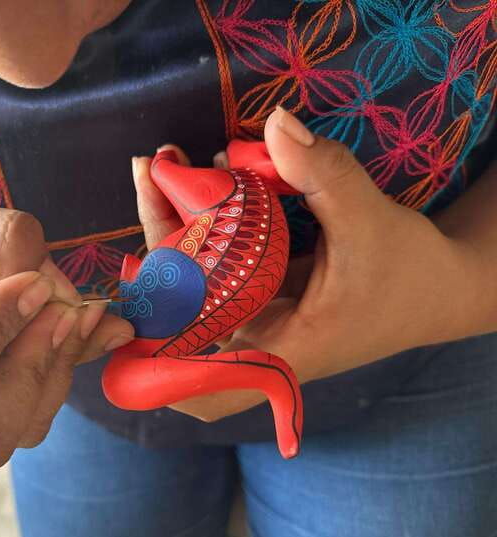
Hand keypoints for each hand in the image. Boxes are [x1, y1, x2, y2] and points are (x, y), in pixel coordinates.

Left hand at [133, 107, 480, 421]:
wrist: (436, 284)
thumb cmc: (409, 272)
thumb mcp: (370, 224)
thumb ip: (325, 175)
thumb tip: (276, 123)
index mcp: (282, 352)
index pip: (208, 385)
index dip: (162, 372)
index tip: (128, 327)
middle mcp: (257, 343)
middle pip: (183, 312)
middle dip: (156, 245)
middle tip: (150, 174)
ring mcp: (254, 319)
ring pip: (193, 283)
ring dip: (170, 226)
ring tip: (160, 164)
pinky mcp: (258, 295)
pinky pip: (213, 265)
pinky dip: (198, 225)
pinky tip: (189, 180)